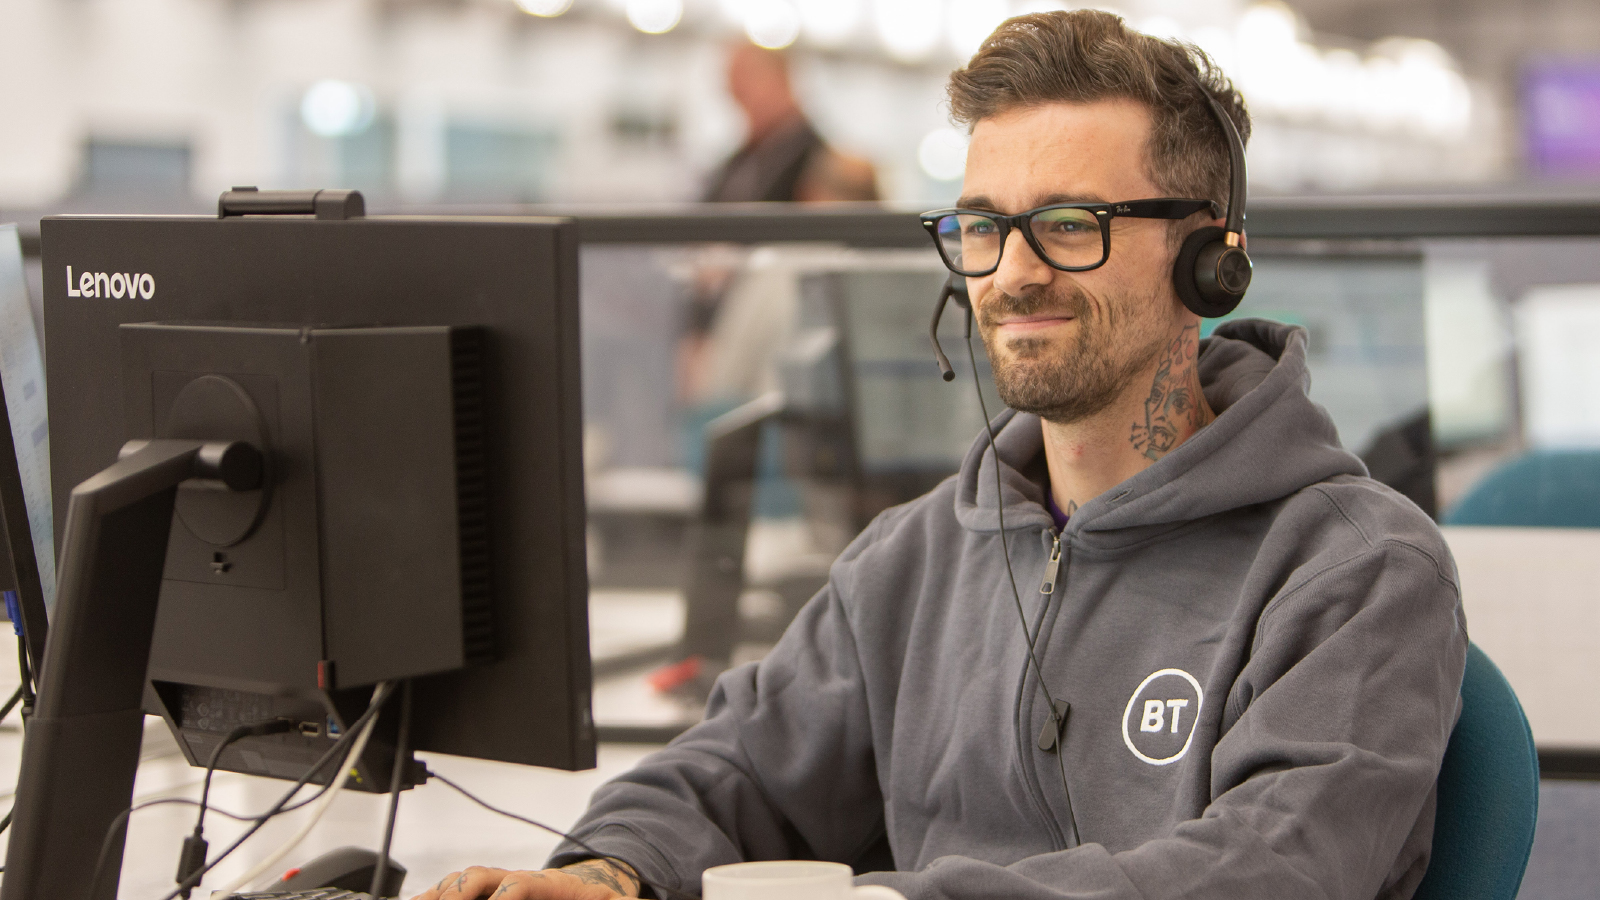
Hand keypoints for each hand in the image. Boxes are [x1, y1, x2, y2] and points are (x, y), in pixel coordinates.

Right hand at [410, 859, 642, 899]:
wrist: (591, 887)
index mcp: (548, 884)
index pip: (519, 886)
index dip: (504, 897)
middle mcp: (515, 878)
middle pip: (479, 878)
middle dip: (457, 895)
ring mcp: (498, 882)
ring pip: (460, 881)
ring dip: (436, 895)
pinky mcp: (487, 892)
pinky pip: (453, 889)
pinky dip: (431, 896)